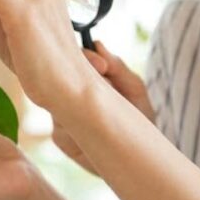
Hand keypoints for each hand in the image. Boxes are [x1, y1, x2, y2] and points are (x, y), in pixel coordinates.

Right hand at [53, 40, 154, 174]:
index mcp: (82, 81)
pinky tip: (95, 132)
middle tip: (105, 85)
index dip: (83, 58)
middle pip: (57, 80)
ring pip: (57, 105)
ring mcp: (59, 118)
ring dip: (80, 107)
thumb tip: (98, 44)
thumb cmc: (140, 118)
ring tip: (106, 113)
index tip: (102, 67)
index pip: (71, 60)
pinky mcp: (60, 139)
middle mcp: (66, 97)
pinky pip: (61, 129)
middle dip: (79, 80)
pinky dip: (78, 128)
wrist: (142, 155)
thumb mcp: (135, 90)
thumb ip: (118, 67)